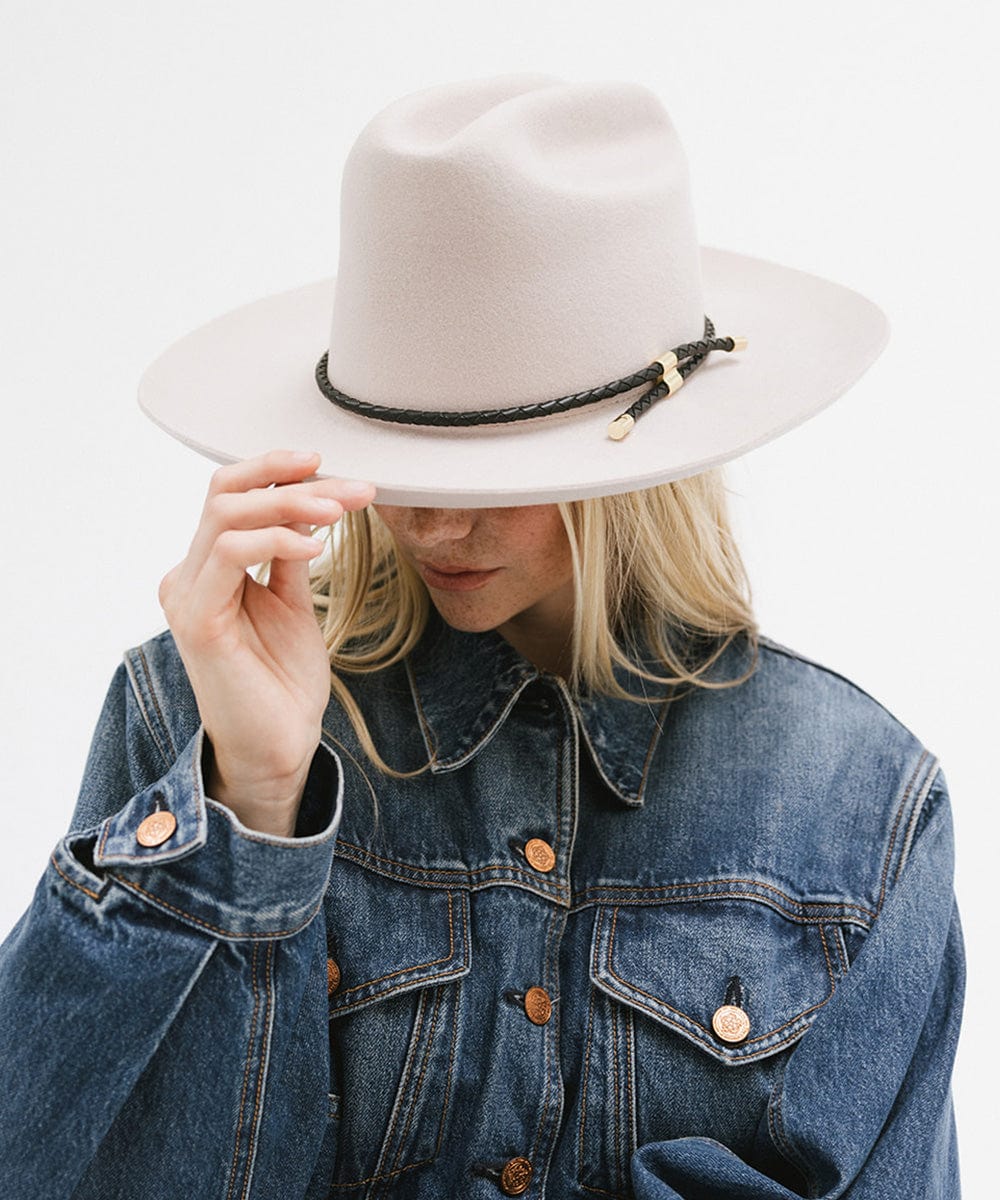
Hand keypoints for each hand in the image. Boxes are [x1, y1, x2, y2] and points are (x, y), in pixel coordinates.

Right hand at [157, 449, 375, 835]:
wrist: (278, 745)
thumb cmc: (282, 681)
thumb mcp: (292, 601)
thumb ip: (289, 552)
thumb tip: (309, 501)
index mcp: (208, 568)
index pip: (230, 494)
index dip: (276, 470)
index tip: (330, 466)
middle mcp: (189, 574)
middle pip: (227, 493)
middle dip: (293, 481)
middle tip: (351, 488)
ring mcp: (188, 595)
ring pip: (227, 514)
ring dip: (292, 504)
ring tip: (341, 512)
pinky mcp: (197, 620)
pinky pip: (229, 553)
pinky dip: (277, 538)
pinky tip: (315, 546)